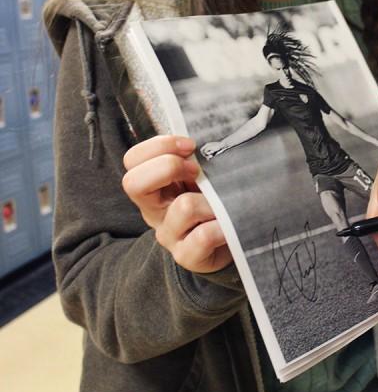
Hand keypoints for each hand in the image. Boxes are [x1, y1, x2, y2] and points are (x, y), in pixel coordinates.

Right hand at [122, 135, 232, 272]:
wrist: (231, 241)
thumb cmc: (215, 201)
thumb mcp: (201, 177)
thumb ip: (196, 159)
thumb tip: (210, 135)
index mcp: (153, 186)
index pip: (133, 160)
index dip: (159, 146)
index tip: (190, 145)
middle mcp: (153, 210)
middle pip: (133, 183)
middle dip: (169, 166)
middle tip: (197, 171)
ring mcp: (168, 235)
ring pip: (183, 207)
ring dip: (211, 199)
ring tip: (224, 203)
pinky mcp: (187, 256)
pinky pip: (203, 236)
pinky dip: (221, 226)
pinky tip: (229, 224)